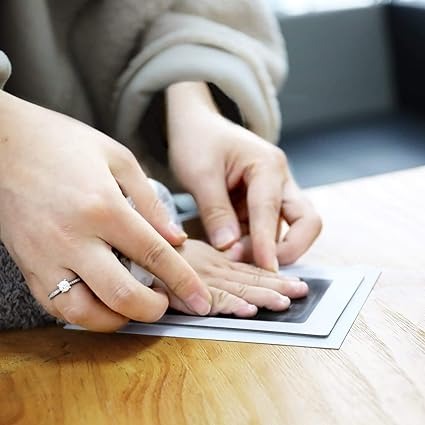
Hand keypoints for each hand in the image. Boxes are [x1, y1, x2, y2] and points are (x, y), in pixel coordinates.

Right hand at [0, 91, 210, 331]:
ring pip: (83, 313)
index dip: (184, 283)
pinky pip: (55, 306)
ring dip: (117, 321)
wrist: (3, 142)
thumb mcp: (118, 159)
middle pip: (121, 295)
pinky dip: (84, 314)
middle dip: (153, 310)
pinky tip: (100, 303)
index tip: (201, 300)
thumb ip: (150, 201)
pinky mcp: (27, 265)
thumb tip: (176, 238)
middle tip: (165, 304)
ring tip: (133, 308)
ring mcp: (45, 255)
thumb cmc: (63, 143)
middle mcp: (73, 237)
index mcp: (103, 207)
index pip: (154, 255)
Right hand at [153, 239, 308, 316]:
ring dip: (262, 296)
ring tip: (284, 303)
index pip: (248, 269)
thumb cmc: (159, 250)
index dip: (272, 276)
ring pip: (237, 289)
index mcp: (214, 259)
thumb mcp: (190, 254)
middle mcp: (212, 267)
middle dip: (277, 286)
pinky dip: (231, 305)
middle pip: (249, 278)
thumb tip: (232, 269)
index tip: (294, 281)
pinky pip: (211, 299)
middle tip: (301, 292)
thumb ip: (210, 263)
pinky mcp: (185, 290)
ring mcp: (200, 278)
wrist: (131, 245)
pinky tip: (248, 311)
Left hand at [166, 82, 321, 270]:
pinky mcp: (264, 204)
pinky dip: (257, 245)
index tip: (265, 271)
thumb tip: (230, 247)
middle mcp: (280, 180)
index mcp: (267, 165)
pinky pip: (269, 230)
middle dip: (291, 249)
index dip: (267, 244)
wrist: (197, 126)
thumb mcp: (200, 174)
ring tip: (236, 260)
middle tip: (262, 269)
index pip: (272, 211)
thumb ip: (215, 211)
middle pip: (307, 222)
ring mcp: (275, 192)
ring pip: (288, 230)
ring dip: (268, 249)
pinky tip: (235, 252)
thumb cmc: (198, 141)